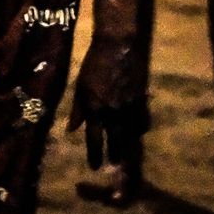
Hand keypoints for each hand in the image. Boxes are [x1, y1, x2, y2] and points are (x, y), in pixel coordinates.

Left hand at [68, 34, 148, 170]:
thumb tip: (71, 130)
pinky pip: (142, 120)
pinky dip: (140, 129)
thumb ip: (78, 109)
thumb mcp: (80, 86)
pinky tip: (138, 133)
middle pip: (114, 140)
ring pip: (131, 133)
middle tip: (114, 165)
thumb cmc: (94, 64)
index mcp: (94, 108)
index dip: (94, 154)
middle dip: (114, 155)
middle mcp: (112, 111)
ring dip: (128, 146)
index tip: (95, 167)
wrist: (117, 46)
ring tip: (127, 156)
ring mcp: (129, 106)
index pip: (93, 138)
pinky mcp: (141, 99)